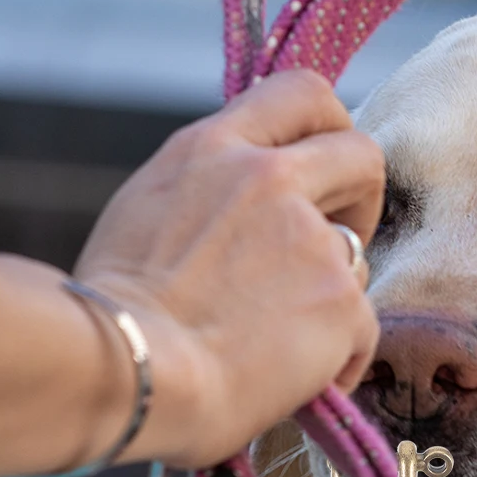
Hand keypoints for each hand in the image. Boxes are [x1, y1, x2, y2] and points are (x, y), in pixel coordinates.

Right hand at [74, 70, 383, 467]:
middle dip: (361, 199)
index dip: (329, 129)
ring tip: (279, 341)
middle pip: (360, 155)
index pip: (300, 93)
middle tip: (335, 247)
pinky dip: (337, 362)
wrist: (132, 375)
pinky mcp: (342, 300)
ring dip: (331, 295)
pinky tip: (295, 383)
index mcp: (212, 150)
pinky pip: (361, 332)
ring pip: (358, 257)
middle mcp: (270, 179)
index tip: (322, 174)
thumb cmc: (115, 320)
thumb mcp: (145, 215)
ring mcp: (312, 239)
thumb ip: (205, 197)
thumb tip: (236, 222)